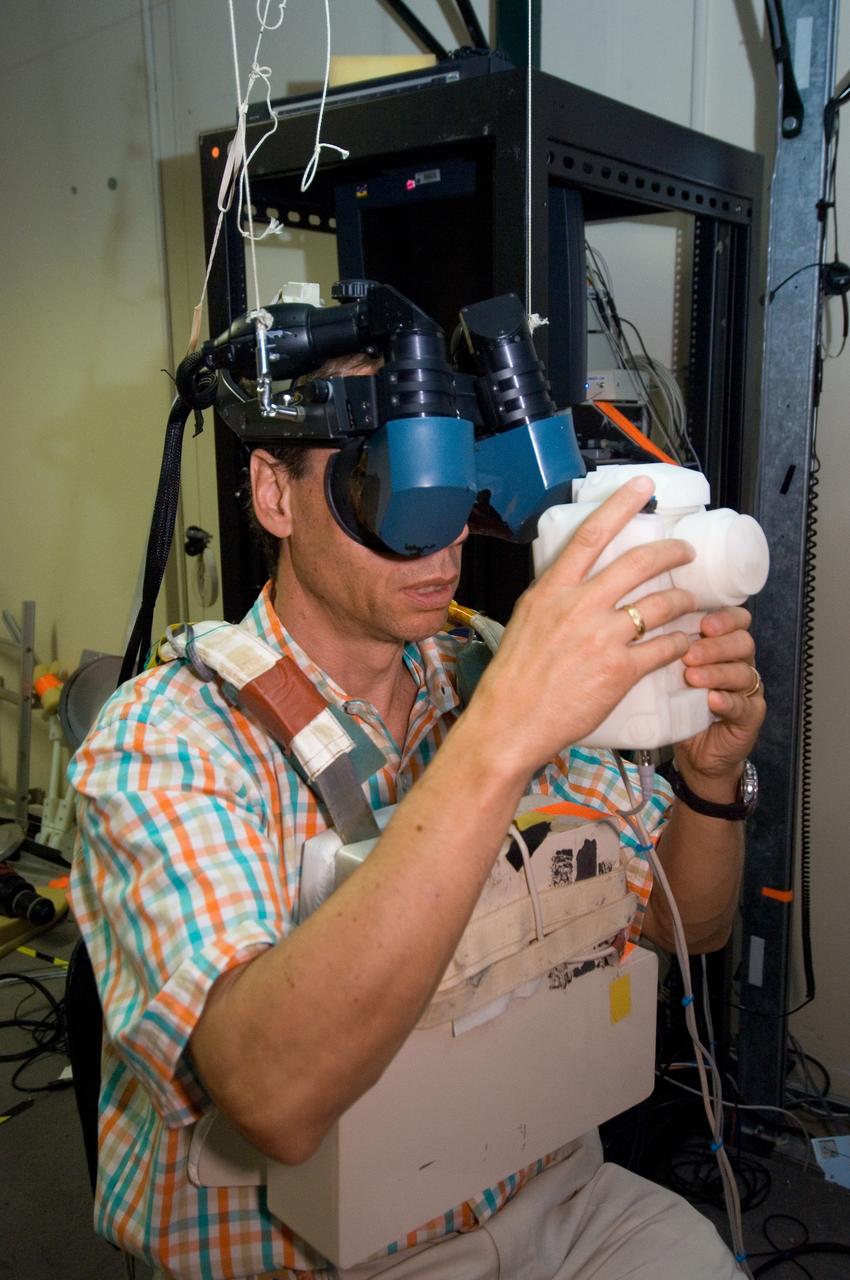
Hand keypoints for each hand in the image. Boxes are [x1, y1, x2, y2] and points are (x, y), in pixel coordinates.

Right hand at [467, 476, 698, 777]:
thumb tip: (575, 581)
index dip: (621, 506)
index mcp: (551, 591)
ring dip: (683, 598)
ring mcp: (602, 638)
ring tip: (691, 600)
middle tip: (685, 551)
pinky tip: (684, 642)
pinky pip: (663, 647)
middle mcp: (578, 607)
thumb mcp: (525, 621)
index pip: (591, 535)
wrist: (510, 723)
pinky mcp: (620, 671)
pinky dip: (679, 642)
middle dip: (671, 551)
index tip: (643, 486)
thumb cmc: (513, 678)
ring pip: (660, 604)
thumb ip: (553, 597)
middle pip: (638, 564)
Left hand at [676, 605, 765, 791]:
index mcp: (725, 648)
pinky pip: (744, 706)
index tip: (703, 622)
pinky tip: (713, 700)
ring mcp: (748, 691)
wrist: (697, 753)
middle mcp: (741, 664)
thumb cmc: (683, 707)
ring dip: (717, 672)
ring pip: (743, 673)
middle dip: (715, 645)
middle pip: (742, 643)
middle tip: (690, 653)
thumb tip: (642, 632)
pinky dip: (728, 701)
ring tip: (693, 676)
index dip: (725, 618)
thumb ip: (668, 653)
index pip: (737, 621)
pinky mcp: (751, 717)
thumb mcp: (672, 675)